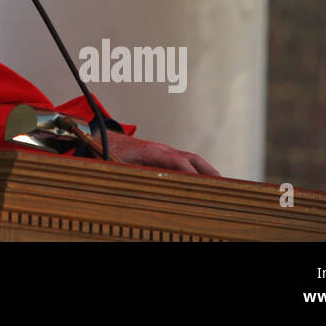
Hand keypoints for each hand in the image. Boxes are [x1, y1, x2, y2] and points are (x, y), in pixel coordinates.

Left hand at [103, 130, 219, 176]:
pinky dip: (196, 168)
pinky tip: (202, 180)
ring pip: (190, 158)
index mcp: (152, 152)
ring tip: (219, 184)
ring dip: (205, 169)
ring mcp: (163, 150)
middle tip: (222, 184)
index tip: (202, 184)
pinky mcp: (163, 154)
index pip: (178, 161)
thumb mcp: (119, 165)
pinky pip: (184, 160)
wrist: (103, 138)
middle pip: (190, 158)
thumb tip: (143, 186)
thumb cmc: (110, 153)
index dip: (190, 172)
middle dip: (207, 170)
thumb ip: (132, 174)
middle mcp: (161, 149)